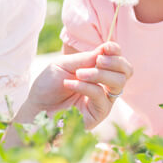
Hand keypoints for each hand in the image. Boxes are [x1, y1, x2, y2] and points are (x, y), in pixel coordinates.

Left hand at [18, 42, 132, 128]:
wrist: (35, 107)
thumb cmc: (48, 85)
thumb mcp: (65, 64)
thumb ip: (85, 58)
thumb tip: (106, 49)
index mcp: (98, 70)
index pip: (118, 60)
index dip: (116, 51)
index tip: (106, 47)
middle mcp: (105, 84)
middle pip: (126, 71)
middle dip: (115, 62)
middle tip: (98, 60)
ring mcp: (103, 100)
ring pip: (118, 83)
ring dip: (99, 74)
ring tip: (79, 73)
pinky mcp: (98, 114)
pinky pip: (101, 97)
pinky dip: (86, 87)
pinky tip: (70, 84)